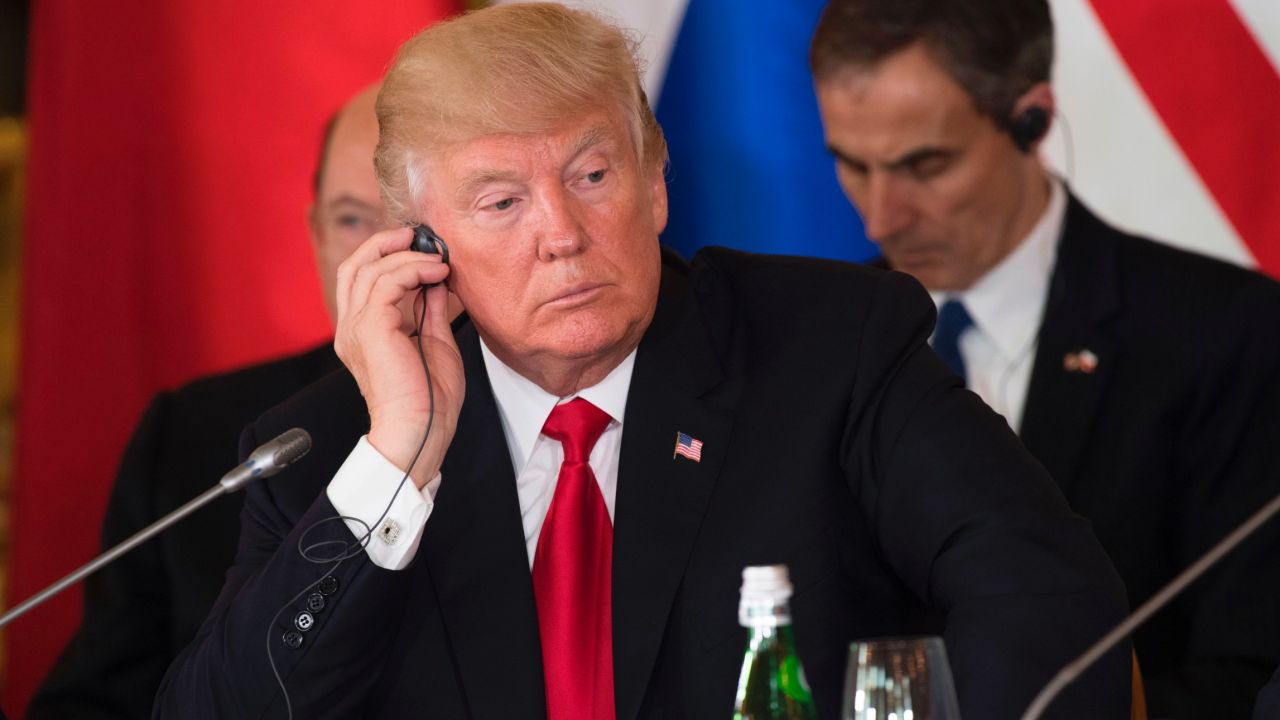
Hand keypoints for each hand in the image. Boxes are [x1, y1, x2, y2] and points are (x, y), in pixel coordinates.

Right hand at [333, 227, 463, 488]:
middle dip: (386, 243)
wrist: (421, 432)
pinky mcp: (371, 329)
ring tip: (438, 259)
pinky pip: (386, 283)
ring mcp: (356, 328)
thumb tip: (435, 280)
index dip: (387, 255)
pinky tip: (437, 274)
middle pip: (355, 265)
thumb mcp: (433, 343)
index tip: (422, 248)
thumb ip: (429, 310)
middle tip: (420, 236)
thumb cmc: (430, 401)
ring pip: (371, 269)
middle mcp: (351, 327)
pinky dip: (413, 271)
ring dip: (408, 257)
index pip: (361, 278)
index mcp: (362, 332)